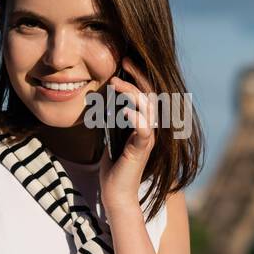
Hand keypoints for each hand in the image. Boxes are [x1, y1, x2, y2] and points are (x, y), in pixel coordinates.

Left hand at [98, 55, 155, 215]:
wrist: (117, 193)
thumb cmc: (113, 167)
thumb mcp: (111, 136)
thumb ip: (112, 119)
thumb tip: (104, 99)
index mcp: (144, 123)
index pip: (145, 93)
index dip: (137, 75)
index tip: (124, 61)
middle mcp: (150, 128)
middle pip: (150, 94)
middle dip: (137, 75)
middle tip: (124, 60)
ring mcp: (148, 138)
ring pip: (147, 108)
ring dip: (131, 93)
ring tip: (115, 83)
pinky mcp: (141, 150)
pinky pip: (144, 131)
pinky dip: (135, 118)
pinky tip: (124, 111)